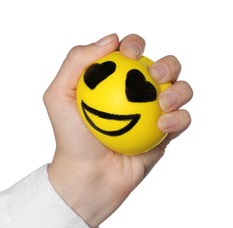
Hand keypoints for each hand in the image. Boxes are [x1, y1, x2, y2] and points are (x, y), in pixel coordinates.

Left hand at [43, 33, 192, 227]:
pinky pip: (183, 119)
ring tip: (162, 102)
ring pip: (180, 90)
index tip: (128, 54)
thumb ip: (75, 62)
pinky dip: (179, 117)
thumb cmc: (70, 138)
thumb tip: (111, 39)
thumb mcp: (57, 96)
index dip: (134, 44)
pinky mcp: (165, 134)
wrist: (86, 176)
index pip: (131, 53)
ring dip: (179, 89)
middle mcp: (136, 95)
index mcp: (115, 81)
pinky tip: (163, 124)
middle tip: (152, 76)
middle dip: (166, 65)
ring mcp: (152, 114)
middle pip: (163, 67)